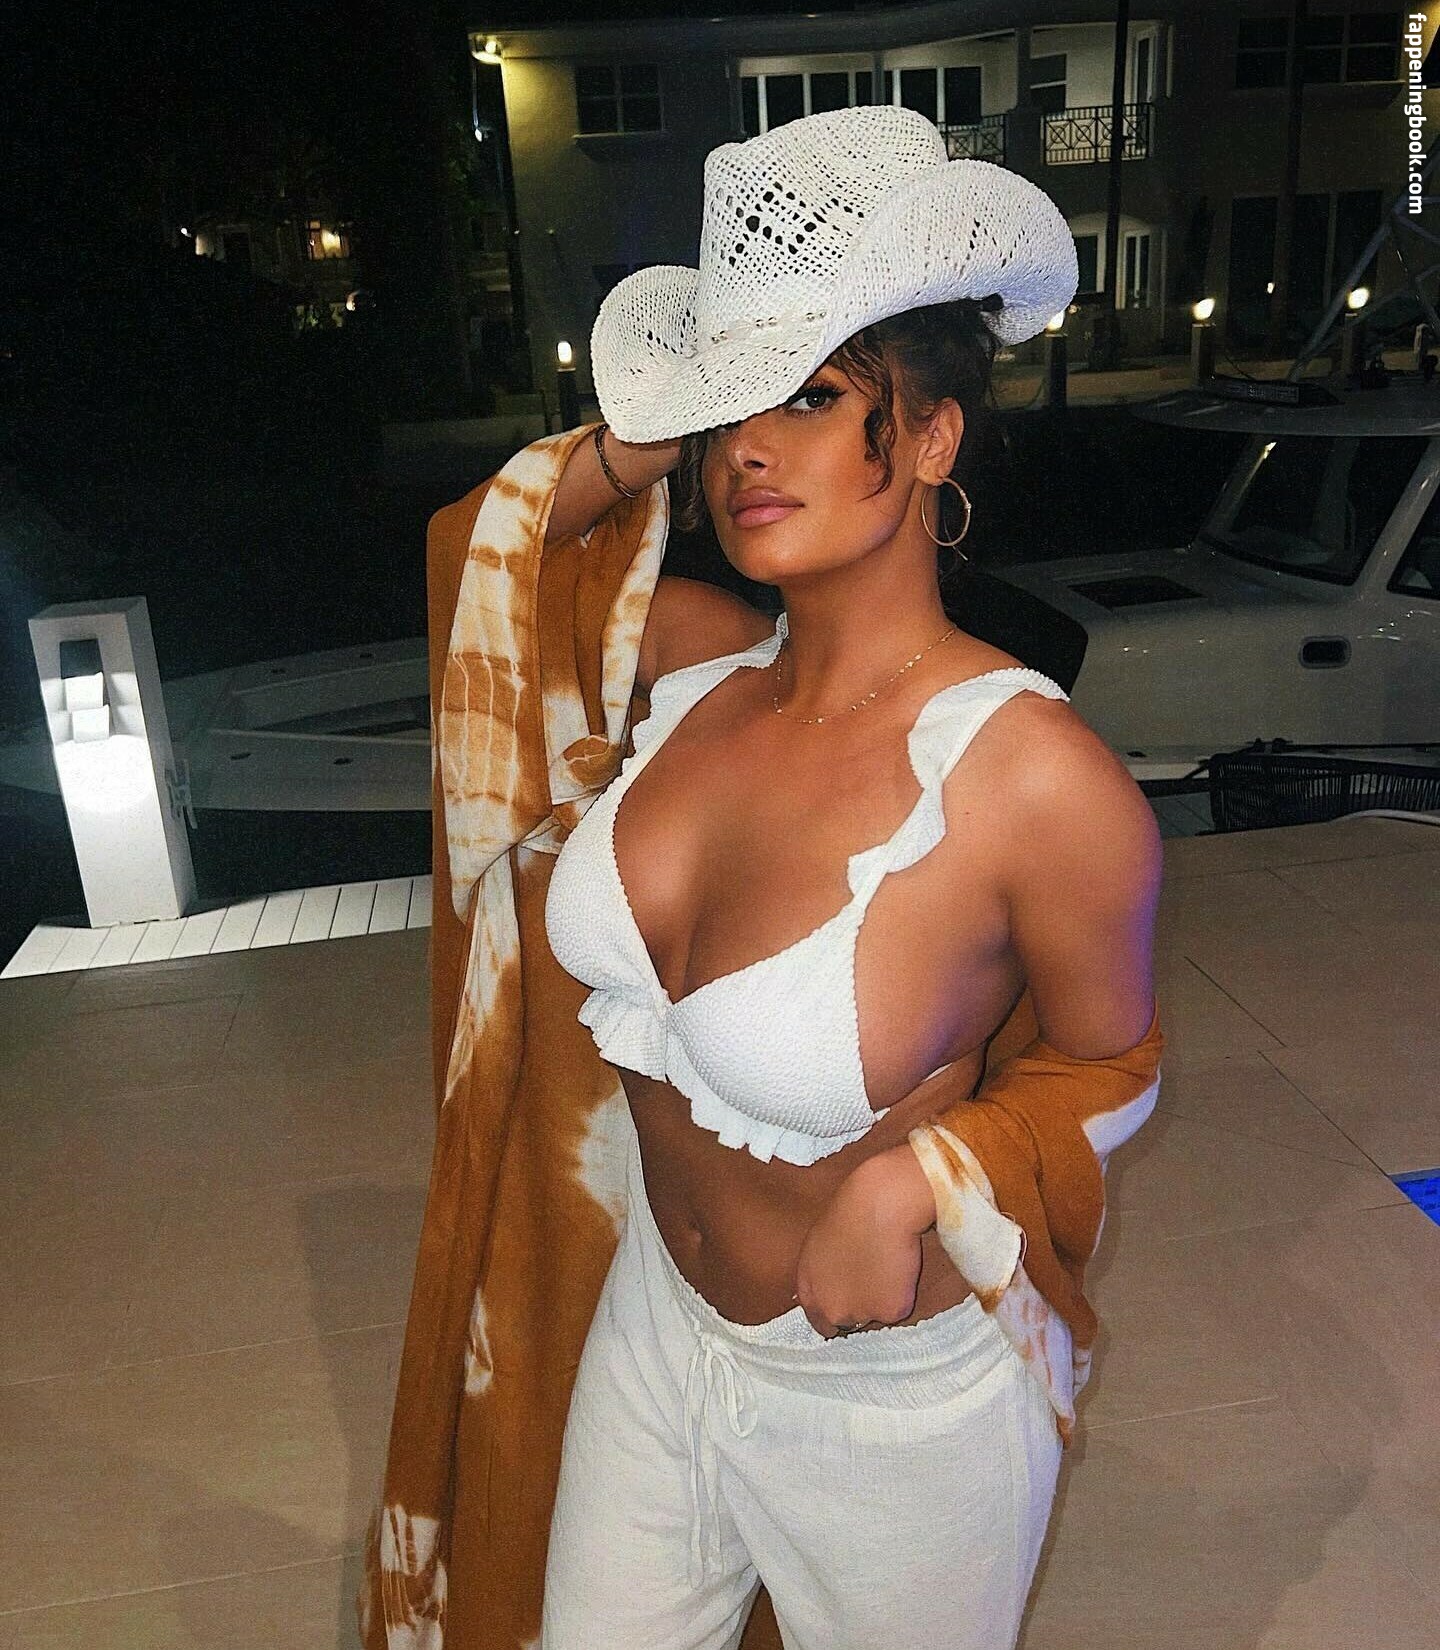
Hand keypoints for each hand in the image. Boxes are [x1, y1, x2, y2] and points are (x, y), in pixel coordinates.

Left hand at [793, 1145, 936, 1338]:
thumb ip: (823, 1274)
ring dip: (881, 1300)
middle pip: (848, 1323)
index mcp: (810, 1290)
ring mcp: (860, 1313)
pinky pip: (898, 1310)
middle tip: (873, 1279)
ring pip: (874, 1315)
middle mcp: (831, 1308)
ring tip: (887, 1267)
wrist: (880, 1205)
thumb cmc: (850, 1212)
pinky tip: (900, 1268)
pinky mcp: (889, 1312)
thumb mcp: (819, 1246)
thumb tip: (834, 1285)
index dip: (836, 1312)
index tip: (850, 1302)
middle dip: (859, 1307)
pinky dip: (902, 1295)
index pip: (820, 1321)